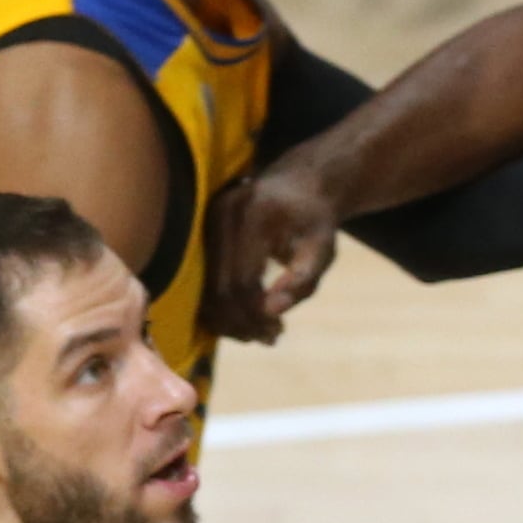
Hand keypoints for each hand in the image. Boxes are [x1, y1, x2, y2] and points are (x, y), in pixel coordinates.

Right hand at [204, 158, 342, 343]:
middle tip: (269, 338)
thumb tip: (272, 312)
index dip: (254, 314)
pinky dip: (220, 302)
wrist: (299, 183)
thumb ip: (302, 279)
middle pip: (217, 287)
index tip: (277, 332)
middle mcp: (221, 218)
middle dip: (241, 321)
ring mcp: (205, 223)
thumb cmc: (315, 220)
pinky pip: (202, 276)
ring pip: (204, 286)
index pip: (241, 281)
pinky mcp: (200, 231)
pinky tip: (245, 316)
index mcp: (254, 219)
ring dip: (228, 318)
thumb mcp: (323, 248)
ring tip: (260, 333)